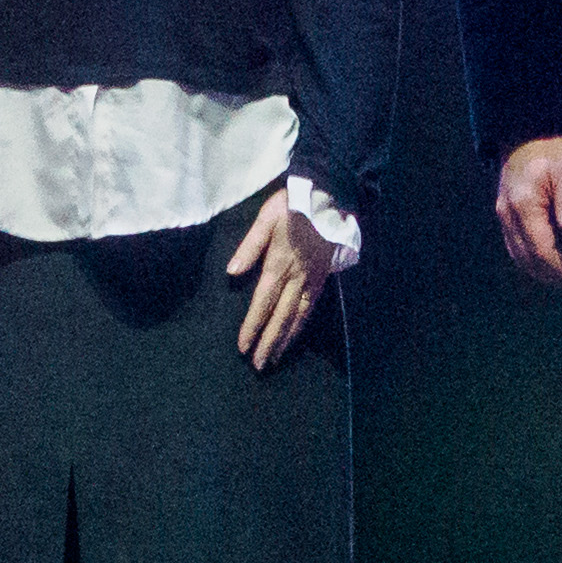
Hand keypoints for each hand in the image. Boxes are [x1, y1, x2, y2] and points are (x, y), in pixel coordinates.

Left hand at [226, 185, 342, 370]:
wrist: (329, 196)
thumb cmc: (292, 204)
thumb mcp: (265, 218)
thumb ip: (249, 246)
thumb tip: (231, 272)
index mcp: (278, 263)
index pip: (262, 303)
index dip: (252, 327)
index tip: (243, 347)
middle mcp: (297, 277)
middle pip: (281, 317)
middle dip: (269, 342)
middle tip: (259, 365)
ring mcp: (312, 279)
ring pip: (298, 316)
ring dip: (286, 339)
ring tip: (276, 358)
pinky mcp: (323, 277)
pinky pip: (311, 307)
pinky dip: (301, 325)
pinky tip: (295, 334)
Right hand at [492, 135, 561, 293]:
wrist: (526, 134)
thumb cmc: (551, 150)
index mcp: (524, 204)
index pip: (542, 250)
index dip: (561, 272)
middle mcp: (508, 214)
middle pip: (528, 259)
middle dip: (554, 278)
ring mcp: (503, 215)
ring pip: (519, 256)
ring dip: (543, 272)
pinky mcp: (505, 214)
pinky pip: (516, 246)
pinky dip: (534, 260)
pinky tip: (553, 261)